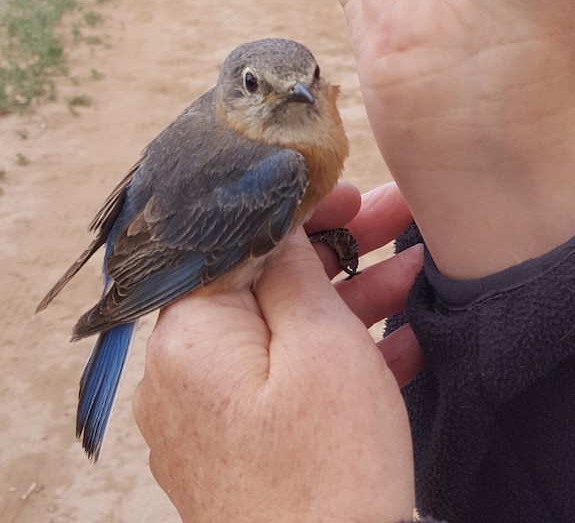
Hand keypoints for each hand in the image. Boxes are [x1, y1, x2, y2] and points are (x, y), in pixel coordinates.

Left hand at [133, 181, 420, 522]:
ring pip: (278, 336)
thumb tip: (273, 222)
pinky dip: (333, 362)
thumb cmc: (328, 473)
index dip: (294, 212)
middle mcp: (180, 376)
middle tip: (392, 219)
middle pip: (260, 287)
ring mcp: (206, 421)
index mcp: (186, 337)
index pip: (234, 245)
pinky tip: (398, 342)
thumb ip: (291, 270)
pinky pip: (281, 388)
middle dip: (334, 252)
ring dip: (347, 302)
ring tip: (413, 273)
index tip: (343, 190)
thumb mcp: (321, 346)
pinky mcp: (236, 457)